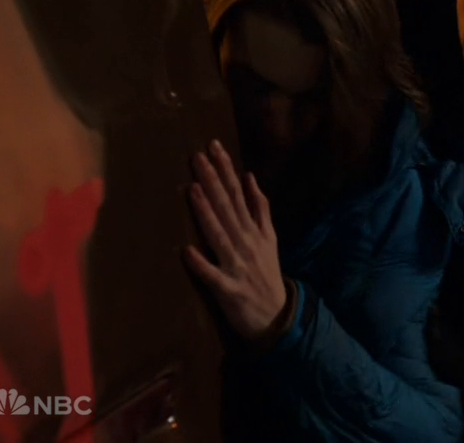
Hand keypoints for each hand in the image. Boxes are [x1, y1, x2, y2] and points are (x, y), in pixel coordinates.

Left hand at [184, 140, 287, 340]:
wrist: (277, 315)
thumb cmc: (266, 273)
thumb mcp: (269, 237)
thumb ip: (260, 208)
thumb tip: (249, 177)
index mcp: (253, 230)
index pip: (238, 194)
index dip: (225, 170)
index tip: (213, 147)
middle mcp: (246, 243)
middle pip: (227, 208)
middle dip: (213, 182)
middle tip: (198, 157)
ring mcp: (237, 266)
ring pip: (219, 235)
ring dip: (206, 213)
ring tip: (192, 190)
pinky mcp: (229, 290)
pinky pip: (212, 275)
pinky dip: (201, 264)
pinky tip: (187, 251)